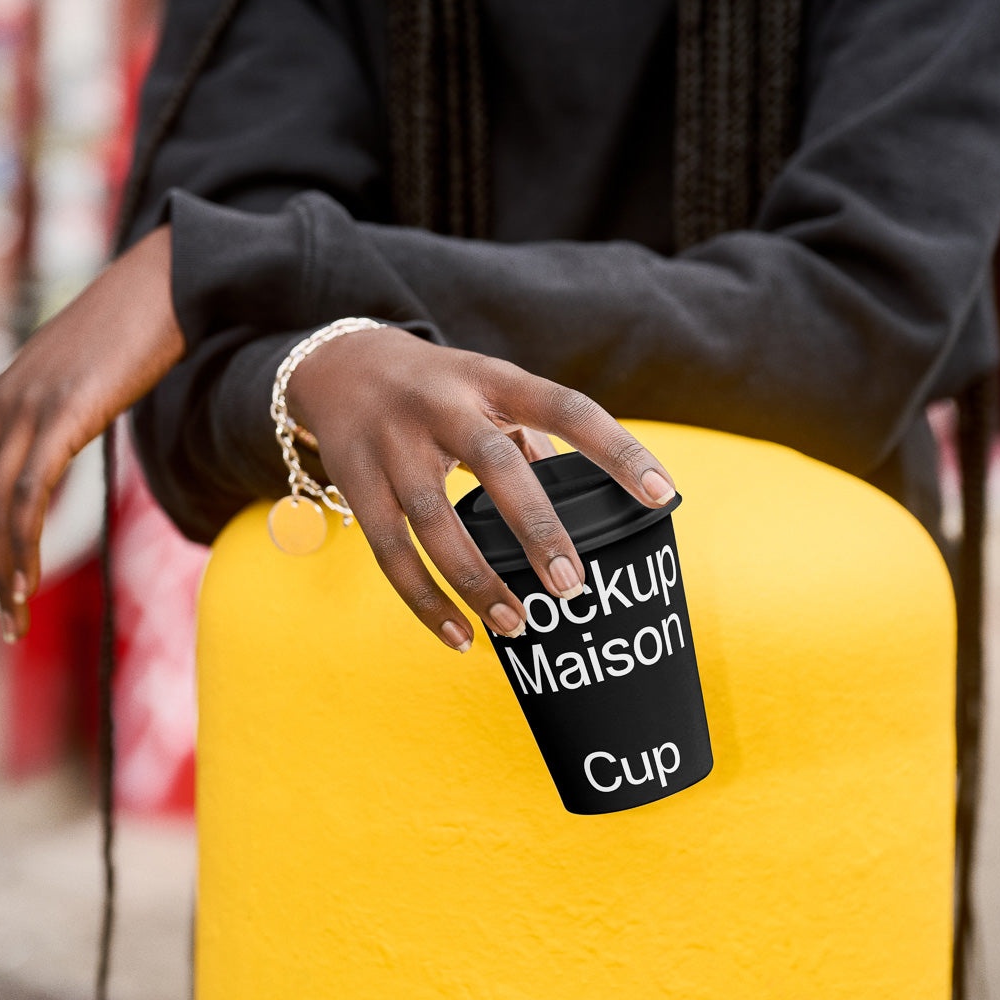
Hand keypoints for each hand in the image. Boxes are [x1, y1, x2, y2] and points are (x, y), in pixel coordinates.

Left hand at [0, 225, 183, 647]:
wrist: (162, 288)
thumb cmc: (124, 345)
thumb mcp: (67, 398)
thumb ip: (41, 440)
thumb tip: (38, 486)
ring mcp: (22, 411)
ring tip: (11, 629)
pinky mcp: (60, 414)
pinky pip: (28, 495)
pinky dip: (21, 548)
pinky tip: (26, 588)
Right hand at [288, 327, 676, 651]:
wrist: (337, 362)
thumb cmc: (437, 386)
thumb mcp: (488, 387)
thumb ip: (535, 435)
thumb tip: (592, 494)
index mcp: (493, 380)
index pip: (567, 408)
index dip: (616, 449)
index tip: (662, 493)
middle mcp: (443, 406)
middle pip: (496, 465)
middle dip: (537, 529)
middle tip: (573, 587)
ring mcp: (394, 443)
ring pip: (435, 520)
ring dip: (477, 579)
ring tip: (518, 625)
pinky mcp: (356, 479)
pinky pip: (391, 552)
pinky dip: (426, 601)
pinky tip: (460, 637)